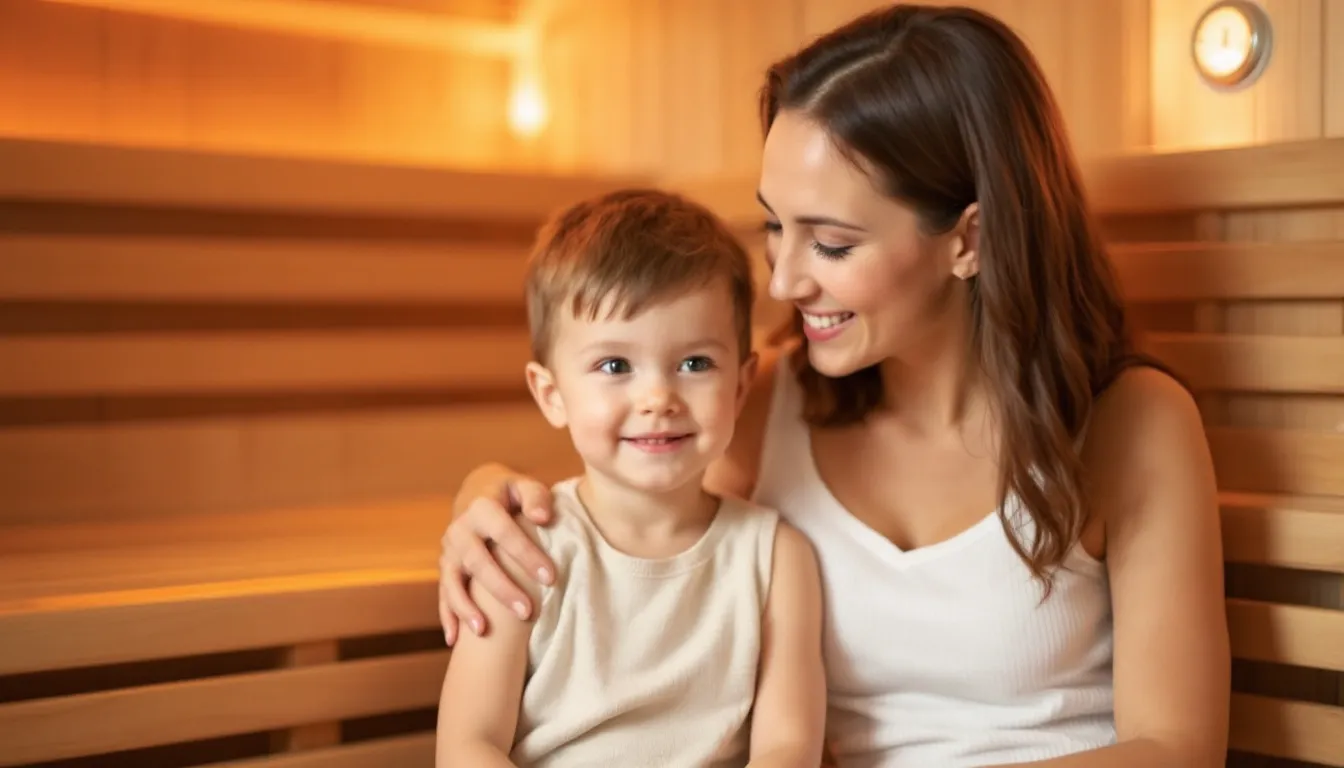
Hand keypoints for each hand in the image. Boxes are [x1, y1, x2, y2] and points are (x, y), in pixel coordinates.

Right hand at [439, 470, 555, 645]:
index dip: (526, 555)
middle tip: (527, 612)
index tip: (551, 578)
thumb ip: (536, 497)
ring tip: (483, 631)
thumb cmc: (511, 493)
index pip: (504, 532)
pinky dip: (447, 616)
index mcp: (481, 507)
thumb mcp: (524, 485)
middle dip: (501, 589)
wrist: (477, 492)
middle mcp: (460, 530)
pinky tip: (455, 640)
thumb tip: (543, 518)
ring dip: (467, 607)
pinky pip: (443, 594)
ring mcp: (449, 551)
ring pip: (454, 582)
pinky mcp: (446, 567)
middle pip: (478, 562)